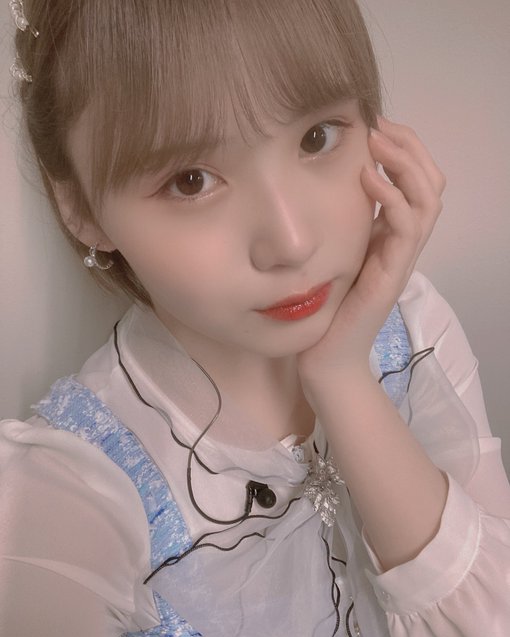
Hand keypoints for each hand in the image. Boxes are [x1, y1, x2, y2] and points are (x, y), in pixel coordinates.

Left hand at [298, 117, 445, 393]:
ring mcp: (401, 259)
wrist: (327, 356)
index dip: (404, 149)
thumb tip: (325, 186)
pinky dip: (394, 197)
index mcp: (391, 235)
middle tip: (380, 124)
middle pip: (432, 184)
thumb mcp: (333, 253)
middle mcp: (403, 244)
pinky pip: (406, 228)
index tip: (375, 125)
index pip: (417, 182)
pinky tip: (369, 178)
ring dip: (406, 164)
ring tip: (379, 142)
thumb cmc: (326, 307)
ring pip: (428, 200)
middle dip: (410, 147)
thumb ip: (341, 225)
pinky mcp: (392, 274)